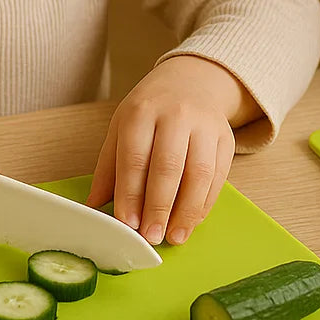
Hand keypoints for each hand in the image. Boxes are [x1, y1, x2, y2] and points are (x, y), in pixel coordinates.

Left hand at [84, 55, 258, 245]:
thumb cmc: (150, 110)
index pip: (135, 158)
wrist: (191, 81)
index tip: (127, 223)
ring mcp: (204, 125)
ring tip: (173, 237)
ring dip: (186, 212)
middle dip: (158, 207)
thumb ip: (109, 167)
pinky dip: (204, 204)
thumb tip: (93, 206)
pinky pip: (218, 177)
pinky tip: (191, 222)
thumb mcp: (122, 127)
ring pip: (199, 174)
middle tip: (151, 236)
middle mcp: (175, 115)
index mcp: (142, 111)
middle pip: (168, 167)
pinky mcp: (226, 138)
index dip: (131, 194)